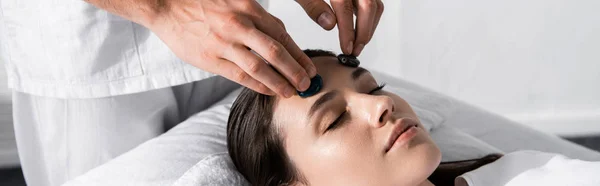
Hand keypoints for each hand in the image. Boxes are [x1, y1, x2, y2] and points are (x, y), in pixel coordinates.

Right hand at [147, 0, 315, 96]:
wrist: (166, 5)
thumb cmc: (201, 3)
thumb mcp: (234, 0)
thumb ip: (255, 17)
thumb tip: (279, 37)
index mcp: (248, 8)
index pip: (282, 35)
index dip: (299, 54)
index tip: (310, 67)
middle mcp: (239, 24)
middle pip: (276, 52)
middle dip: (296, 71)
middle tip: (307, 84)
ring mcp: (224, 43)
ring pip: (260, 67)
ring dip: (279, 82)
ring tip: (291, 92)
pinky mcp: (210, 58)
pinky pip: (240, 76)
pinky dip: (258, 85)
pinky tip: (268, 91)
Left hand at [295, 0, 383, 55]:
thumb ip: (313, 5)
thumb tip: (330, 25)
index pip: (345, 7)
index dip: (348, 30)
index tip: (346, 48)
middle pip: (368, 5)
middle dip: (364, 32)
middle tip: (354, 50)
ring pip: (375, 4)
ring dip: (369, 26)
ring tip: (357, 44)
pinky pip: (373, 0)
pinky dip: (370, 16)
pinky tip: (359, 28)